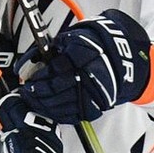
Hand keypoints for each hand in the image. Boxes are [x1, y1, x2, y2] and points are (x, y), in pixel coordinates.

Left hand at [19, 9, 151, 124]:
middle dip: (37, 92)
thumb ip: (53, 49)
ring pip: (63, 104)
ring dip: (44, 104)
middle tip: (26, 92)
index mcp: (85, 52)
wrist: (126, 58)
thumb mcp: (74, 37)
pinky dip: (58, 113)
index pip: (55, 69)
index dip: (38, 76)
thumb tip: (30, 62)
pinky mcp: (98, 106)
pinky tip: (49, 109)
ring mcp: (95, 92)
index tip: (26, 78)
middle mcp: (91, 73)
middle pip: (57, 88)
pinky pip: (74, 114)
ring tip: (33, 101)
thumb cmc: (97, 44)